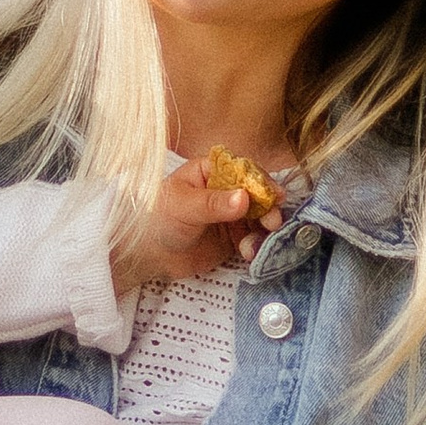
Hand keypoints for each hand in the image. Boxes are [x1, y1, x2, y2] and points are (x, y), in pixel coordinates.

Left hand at [113, 155, 265, 294]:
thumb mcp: (183, 207)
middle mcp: (225, 189)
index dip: (261, 180)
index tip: (275, 195)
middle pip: (257, 192)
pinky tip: (248, 253)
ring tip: (256, 244)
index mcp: (210, 171)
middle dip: (268, 207)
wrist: (151, 255)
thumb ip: (213, 203)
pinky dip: (257, 244)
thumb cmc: (159, 220)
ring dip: (264, 229)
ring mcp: (232, 213)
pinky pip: (254, 236)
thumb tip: (243, 197)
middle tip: (273, 223)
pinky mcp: (235, 235)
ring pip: (260, 216)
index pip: (242, 169)